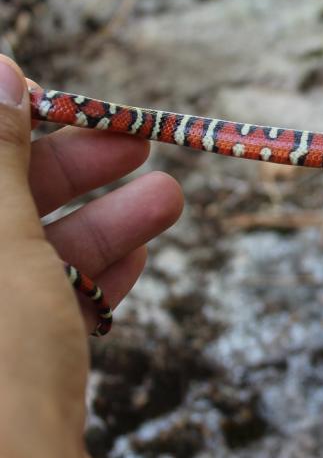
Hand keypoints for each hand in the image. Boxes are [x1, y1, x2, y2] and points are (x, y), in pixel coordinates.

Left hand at [0, 55, 182, 457]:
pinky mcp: (4, 355)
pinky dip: (93, 275)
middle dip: (74, 170)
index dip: (6, 122)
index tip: (63, 102)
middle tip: (135, 143)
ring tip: (170, 198)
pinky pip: (44, 298)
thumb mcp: (0, 241)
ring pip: (30, 250)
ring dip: (105, 222)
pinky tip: (139, 256)